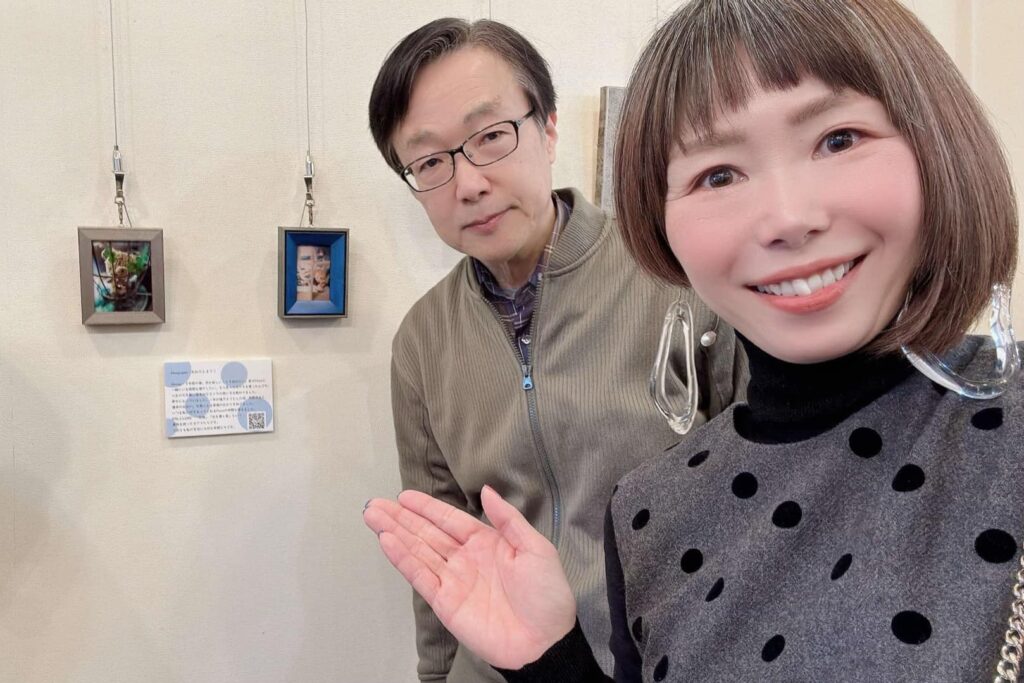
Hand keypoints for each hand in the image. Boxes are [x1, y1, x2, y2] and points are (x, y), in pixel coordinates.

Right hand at [363, 486, 576, 669]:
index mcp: (487, 543)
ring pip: (418, 551)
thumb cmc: (547, 595)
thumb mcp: (536, 548)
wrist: (545, 642)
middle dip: (401, 518)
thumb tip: (487, 490)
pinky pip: (420, 577)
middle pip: (427, 534)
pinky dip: (403, 559)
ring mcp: (453, 581)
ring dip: (395, 534)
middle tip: (376, 504)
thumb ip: (508, 519)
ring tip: (373, 517)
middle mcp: (465, 560)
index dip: (427, 508)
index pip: (450, 520)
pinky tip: (387, 542)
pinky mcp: (445, 603)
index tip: (405, 496)